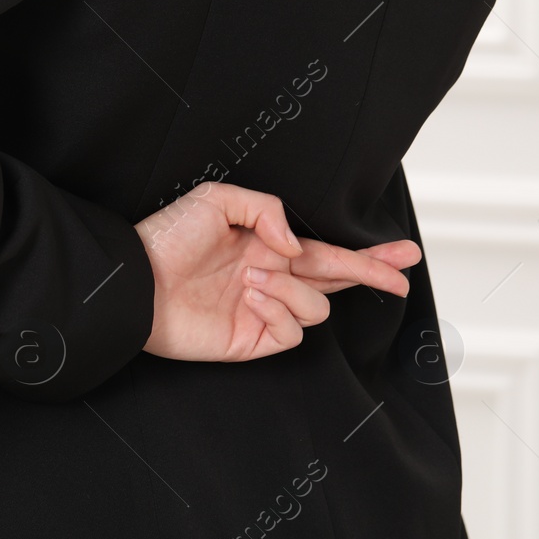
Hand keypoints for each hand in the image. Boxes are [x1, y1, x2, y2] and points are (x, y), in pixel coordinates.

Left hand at [135, 182, 422, 362]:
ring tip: (253, 277)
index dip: (366, 254)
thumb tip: (295, 243)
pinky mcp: (250, 338)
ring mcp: (262, 310)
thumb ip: (267, 210)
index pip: (326, 252)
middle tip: (399, 276)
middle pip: (337, 280)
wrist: (135, 281)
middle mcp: (270, 279)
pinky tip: (251, 296)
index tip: (404, 251)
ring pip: (316, 307)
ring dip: (293, 289)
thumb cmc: (166, 238)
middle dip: (371, 275)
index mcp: (267, 247)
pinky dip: (279, 310)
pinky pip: (291, 331)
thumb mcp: (216, 199)